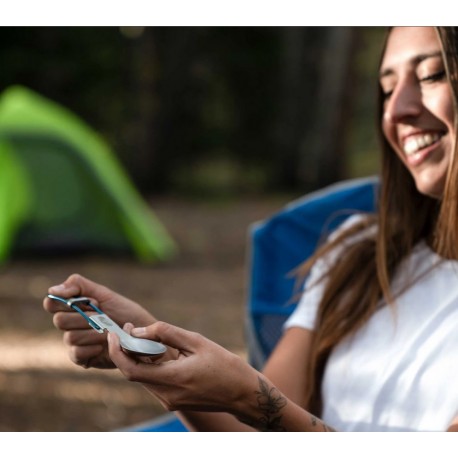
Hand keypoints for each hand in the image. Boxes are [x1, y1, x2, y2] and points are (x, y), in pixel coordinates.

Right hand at [43, 273, 156, 368]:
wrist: (142, 333)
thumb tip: (53, 289)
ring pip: (70, 337)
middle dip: (85, 317)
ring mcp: (75, 342)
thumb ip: (79, 286)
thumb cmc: (124, 312)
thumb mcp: (105, 294)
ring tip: (109, 330)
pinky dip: (92, 347)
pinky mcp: (82, 358)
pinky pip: (76, 353)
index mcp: (72, 307)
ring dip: (93, 332)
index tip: (90, 302)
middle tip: (103, 316)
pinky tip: (105, 344)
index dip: (65, 302)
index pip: (52, 303)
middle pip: (60, 320)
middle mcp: (70, 325)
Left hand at [107, 321, 261, 415]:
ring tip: (142, 336)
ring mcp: (170, 401)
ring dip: (137, 358)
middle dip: (126, 350)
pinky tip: (155, 352)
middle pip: (133, 373)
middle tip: (128, 329)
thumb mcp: (197, 342)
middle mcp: (167, 395)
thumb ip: (166, 334)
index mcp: (173, 379)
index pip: (131, 369)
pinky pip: (153, 382)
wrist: (243, 394)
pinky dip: (149, 366)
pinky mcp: (174, 401)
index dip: (117, 351)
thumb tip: (139, 330)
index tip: (113, 333)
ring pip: (143, 378)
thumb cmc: (224, 365)